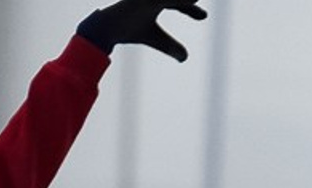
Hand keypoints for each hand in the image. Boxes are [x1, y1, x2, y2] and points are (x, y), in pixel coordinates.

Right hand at [77, 0, 206, 61]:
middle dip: (190, 0)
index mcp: (157, 1)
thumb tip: (185, 58)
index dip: (191, 10)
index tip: (204, 16)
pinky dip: (176, 2)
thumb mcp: (156, 39)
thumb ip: (170, 46)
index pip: (179, 2)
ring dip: (184, 1)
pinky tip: (189, 2)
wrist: (107, 29)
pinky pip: (162, 0)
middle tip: (203, 13)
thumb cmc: (130, 31)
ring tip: (195, 0)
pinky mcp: (141, 0)